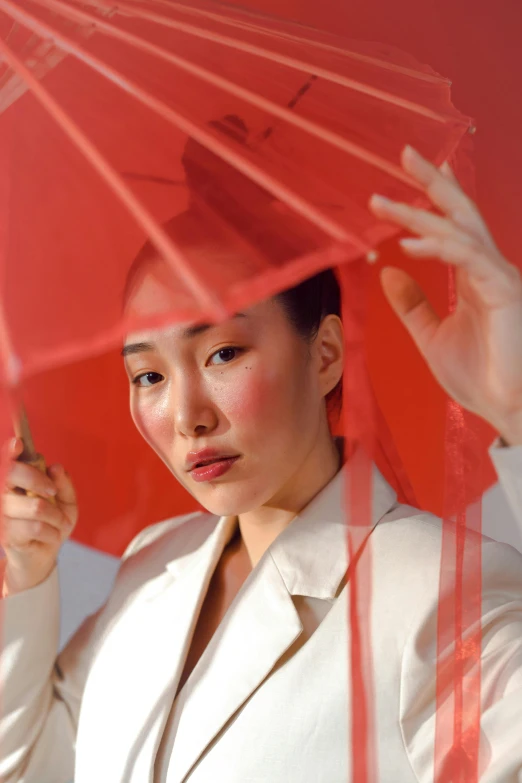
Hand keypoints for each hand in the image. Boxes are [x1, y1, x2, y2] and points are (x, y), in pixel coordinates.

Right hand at [1, 438, 77, 594]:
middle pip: (12, 474)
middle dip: (39, 480)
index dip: (10, 451)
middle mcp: (5, 494)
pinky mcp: (7, 534)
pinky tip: (51, 536)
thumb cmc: (53, 523)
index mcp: (17, 482)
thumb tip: (56, 468)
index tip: (18, 443)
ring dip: (55, 516)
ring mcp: (3, 514)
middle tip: (51, 493)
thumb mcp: (67, 503)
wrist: (45, 555)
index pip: (7, 462)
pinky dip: (52, 532)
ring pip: (35, 505)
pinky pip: (37, 527)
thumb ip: (64, 484)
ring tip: (58, 523)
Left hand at [368, 145, 521, 444]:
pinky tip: (406, 243)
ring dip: (418, 214)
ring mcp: (498, 277)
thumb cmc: (480, 377)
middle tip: (404, 153)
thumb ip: (413, 304)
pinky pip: (466, 258)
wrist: (509, 409)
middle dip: (433, 182)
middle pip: (460, 213)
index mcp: (474, 276)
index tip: (416, 171)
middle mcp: (489, 269)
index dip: (439, 196)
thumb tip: (389, 271)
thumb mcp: (432, 336)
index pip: (455, 227)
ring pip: (458, 230)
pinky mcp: (503, 290)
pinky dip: (437, 247)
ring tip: (381, 203)